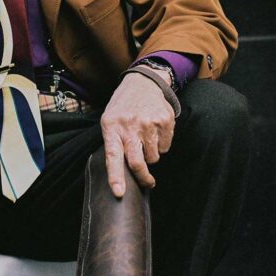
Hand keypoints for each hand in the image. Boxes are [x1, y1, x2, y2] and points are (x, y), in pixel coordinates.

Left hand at [99, 73, 175, 197]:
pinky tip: (155, 131)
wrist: (143, 83)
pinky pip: (165, 147)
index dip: (116, 176)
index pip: (112, 156)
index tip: (119, 192)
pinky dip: (161, 145)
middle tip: (148, 183)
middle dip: (143, 178)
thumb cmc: (123, 108)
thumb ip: (113, 143)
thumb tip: (121, 173)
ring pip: (153, 157)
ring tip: (146, 139)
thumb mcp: (110, 120)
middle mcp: (130, 125)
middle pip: (137, 162)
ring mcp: (148, 123)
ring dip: (151, 155)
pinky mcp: (165, 121)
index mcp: (111, 127)